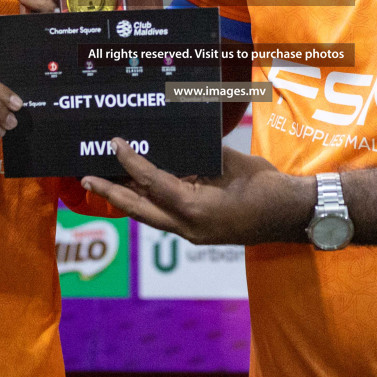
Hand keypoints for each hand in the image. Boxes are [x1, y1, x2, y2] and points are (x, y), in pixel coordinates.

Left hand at [80, 140, 313, 245]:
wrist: (291, 215)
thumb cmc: (266, 186)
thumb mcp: (230, 162)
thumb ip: (200, 156)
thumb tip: (174, 145)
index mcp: (194, 208)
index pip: (152, 181)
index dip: (131, 160)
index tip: (115, 142)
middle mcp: (187, 226)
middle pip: (138, 209)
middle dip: (110, 193)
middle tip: (86, 178)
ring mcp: (192, 233)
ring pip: (150, 216)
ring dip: (129, 199)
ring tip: (105, 181)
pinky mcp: (198, 233)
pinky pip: (167, 216)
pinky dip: (152, 202)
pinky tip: (142, 187)